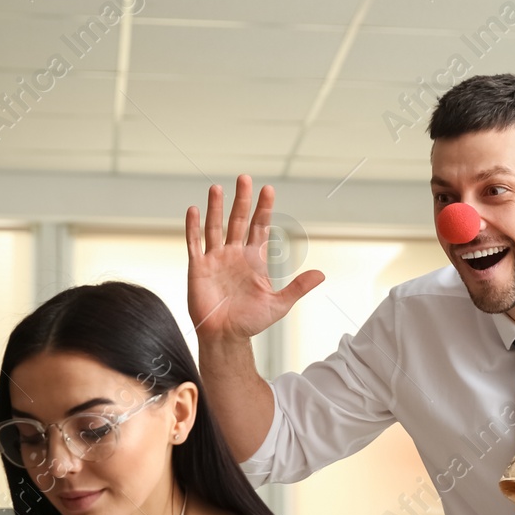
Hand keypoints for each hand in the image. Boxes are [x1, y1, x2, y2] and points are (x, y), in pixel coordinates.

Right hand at [185, 175, 324, 341]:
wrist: (225, 336)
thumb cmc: (251, 322)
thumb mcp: (279, 304)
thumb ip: (298, 288)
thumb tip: (321, 274)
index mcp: (254, 260)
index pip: (260, 228)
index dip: (264, 209)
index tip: (269, 189)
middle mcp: (234, 254)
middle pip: (238, 220)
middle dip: (242, 200)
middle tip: (245, 178)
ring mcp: (215, 259)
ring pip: (215, 227)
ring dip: (216, 208)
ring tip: (218, 188)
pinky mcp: (198, 268)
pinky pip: (195, 243)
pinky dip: (193, 227)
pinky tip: (194, 210)